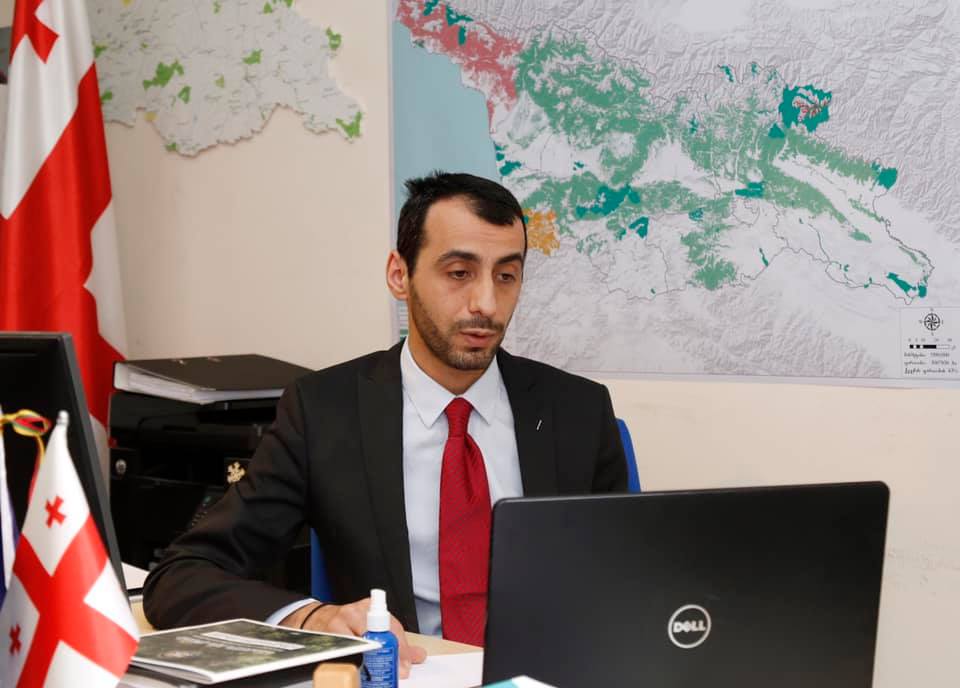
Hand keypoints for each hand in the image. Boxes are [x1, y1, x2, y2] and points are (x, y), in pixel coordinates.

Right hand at [281, 598, 426, 678]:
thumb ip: (397, 641)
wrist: (318, 619)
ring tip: (375, 675)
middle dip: (384, 656)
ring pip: (356, 645)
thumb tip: (418, 656)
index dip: (400, 648)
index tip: (404, 666)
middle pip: (373, 636)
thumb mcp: (375, 625)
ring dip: (367, 662)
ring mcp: (337, 625)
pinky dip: (350, 665)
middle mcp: (353, 613)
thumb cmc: (349, 623)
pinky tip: (357, 671)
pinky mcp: (326, 639)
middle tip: (392, 672)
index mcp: (370, 607)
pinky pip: (340, 654)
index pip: (390, 626)